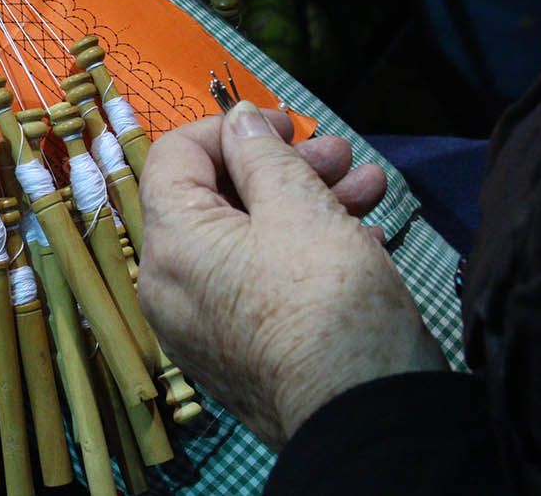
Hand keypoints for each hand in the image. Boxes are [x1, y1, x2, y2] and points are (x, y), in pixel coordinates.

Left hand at [138, 102, 447, 447]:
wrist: (364, 421)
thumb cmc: (327, 304)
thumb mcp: (301, 208)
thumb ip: (263, 155)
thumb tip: (239, 120)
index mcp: (169, 243)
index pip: (174, 156)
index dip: (230, 128)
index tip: (287, 123)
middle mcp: (170, 286)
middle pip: (216, 198)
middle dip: (285, 167)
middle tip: (342, 156)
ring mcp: (202, 325)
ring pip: (247, 240)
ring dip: (307, 204)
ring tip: (371, 189)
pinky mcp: (238, 353)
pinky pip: (257, 283)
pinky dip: (303, 253)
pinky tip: (363, 239)